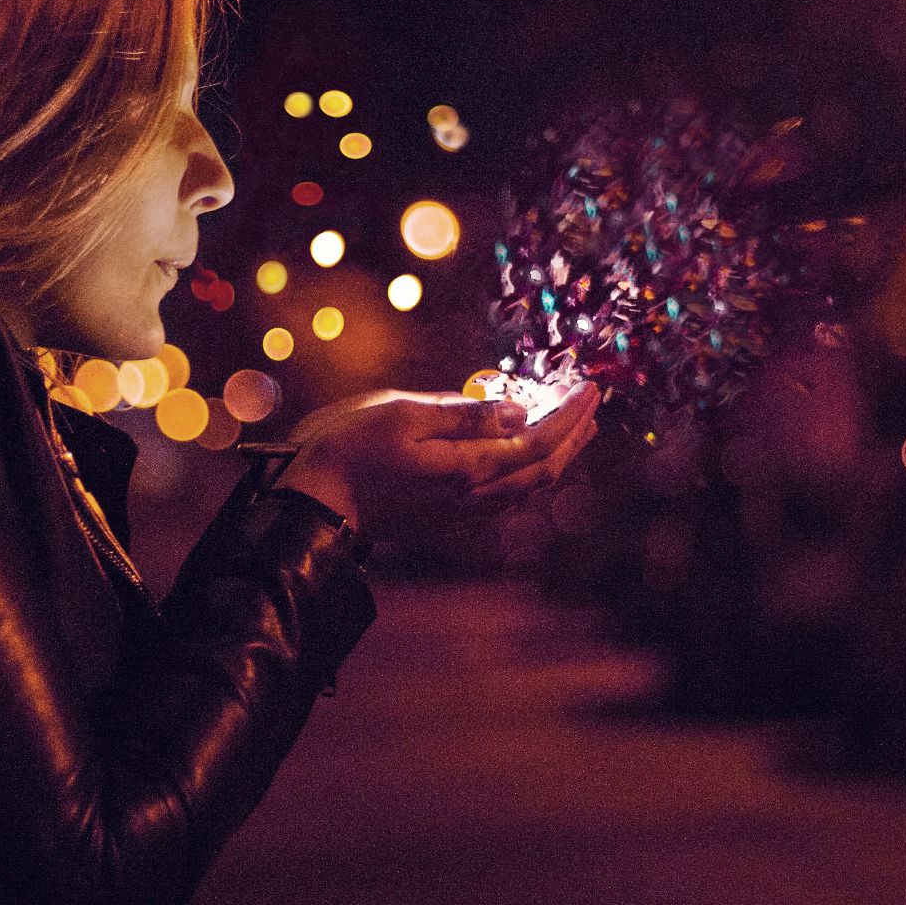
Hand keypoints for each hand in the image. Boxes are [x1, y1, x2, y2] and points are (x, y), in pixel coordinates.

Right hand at [274, 382, 599, 541]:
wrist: (314, 506)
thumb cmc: (350, 451)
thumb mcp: (404, 414)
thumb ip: (464, 414)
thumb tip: (518, 410)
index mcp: (469, 468)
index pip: (539, 441)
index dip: (571, 415)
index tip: (590, 386)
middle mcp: (474, 497)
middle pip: (543, 470)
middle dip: (574, 436)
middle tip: (592, 405)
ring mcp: (460, 513)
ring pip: (527, 489)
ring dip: (555, 457)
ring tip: (572, 431)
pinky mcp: (445, 519)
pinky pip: (505, 498)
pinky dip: (527, 474)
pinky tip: (524, 461)